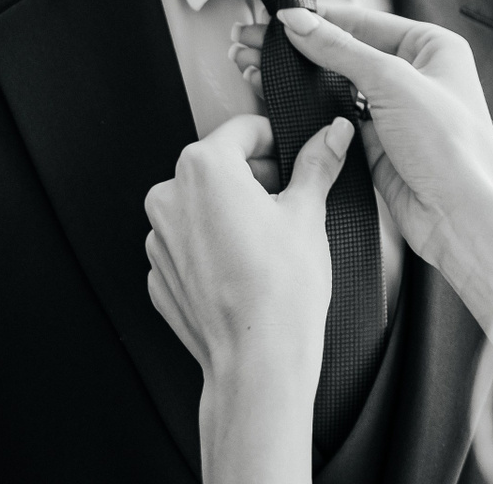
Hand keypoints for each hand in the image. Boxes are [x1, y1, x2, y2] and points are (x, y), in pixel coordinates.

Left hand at [145, 112, 351, 391]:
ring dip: (232, 214)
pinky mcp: (161, 275)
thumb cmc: (281, 291)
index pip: (243, 130)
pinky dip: (215, 249)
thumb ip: (317, 163)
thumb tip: (332, 134)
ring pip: (203, 207)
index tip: (295, 157)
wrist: (258, 362)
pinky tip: (244, 270)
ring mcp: (160, 239)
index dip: (276, 140)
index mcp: (203, 168)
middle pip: (220, 167)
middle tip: (290, 207)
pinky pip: (191, 246)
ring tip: (268, 245)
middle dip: (255, 180)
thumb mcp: (309, 213)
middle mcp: (170, 197)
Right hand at [255, 3, 492, 272]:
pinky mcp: (378, 146)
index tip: (276, 20)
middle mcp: (416, 76)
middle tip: (252, 43)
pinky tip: (276, 101)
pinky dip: (305, 112)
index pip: (363, 22)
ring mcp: (395, 113)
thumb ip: (339, 49)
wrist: (464, 218)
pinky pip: (335, 121)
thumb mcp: (392, 82)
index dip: (317, 20)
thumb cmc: (453, 147)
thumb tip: (298, 21)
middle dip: (298, 50)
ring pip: (336, 88)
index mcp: (431, 47)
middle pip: (346, 52)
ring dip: (297, 80)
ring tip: (253, 69)